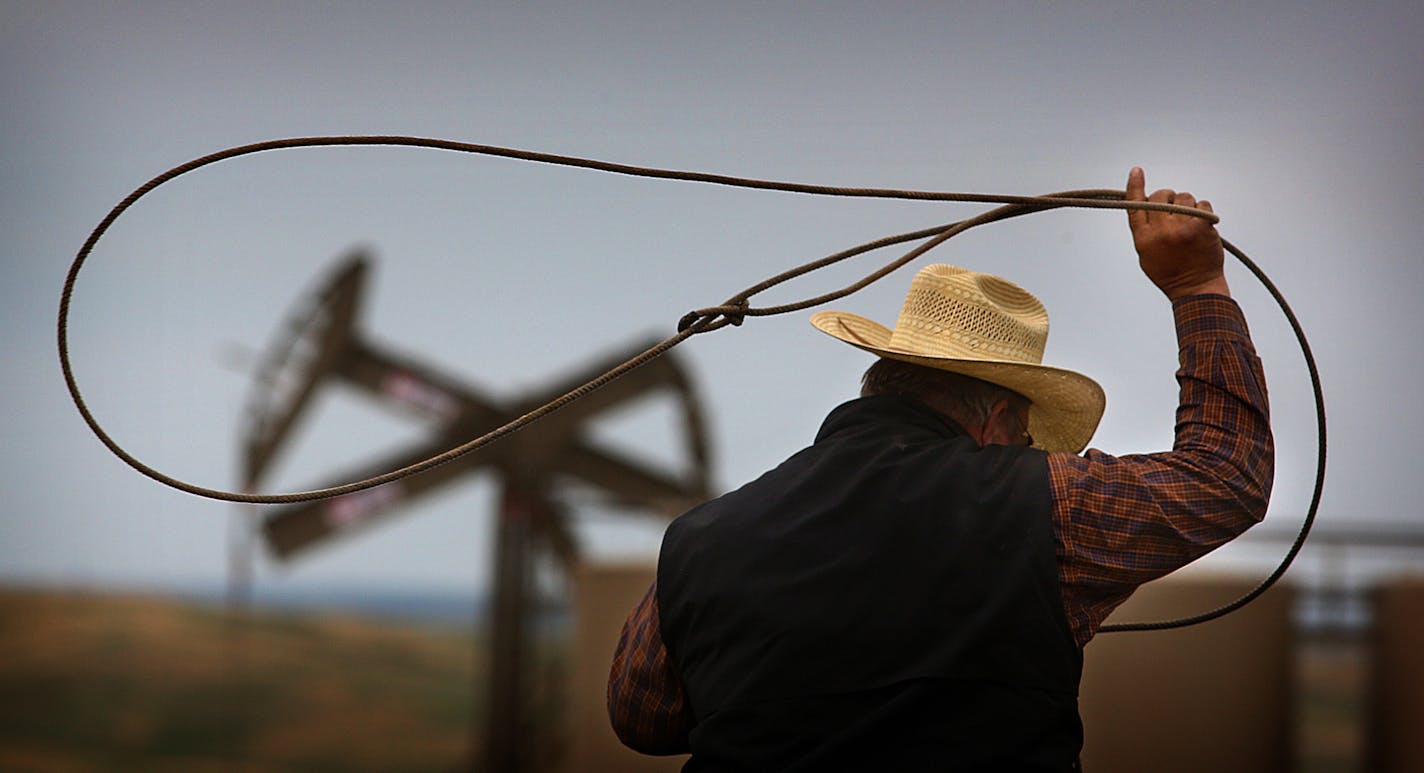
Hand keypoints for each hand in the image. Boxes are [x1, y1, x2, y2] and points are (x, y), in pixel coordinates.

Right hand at [1126, 167, 1228, 299]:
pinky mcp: (1200, 226)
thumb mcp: (1146, 254)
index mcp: (1142, 239)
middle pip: (1160, 196)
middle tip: (1175, 210)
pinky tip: (1202, 224)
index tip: (1137, 171)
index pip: (1135, 206)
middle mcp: (1159, 231)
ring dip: (1188, 205)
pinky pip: (1201, 204)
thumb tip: (1148, 204)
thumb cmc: (1170, 273)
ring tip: (1190, 223)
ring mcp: (1180, 228)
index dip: (1135, 187)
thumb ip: (1145, 230)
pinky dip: (1203, 211)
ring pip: (1183, 197)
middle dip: (1168, 197)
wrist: (1195, 289)